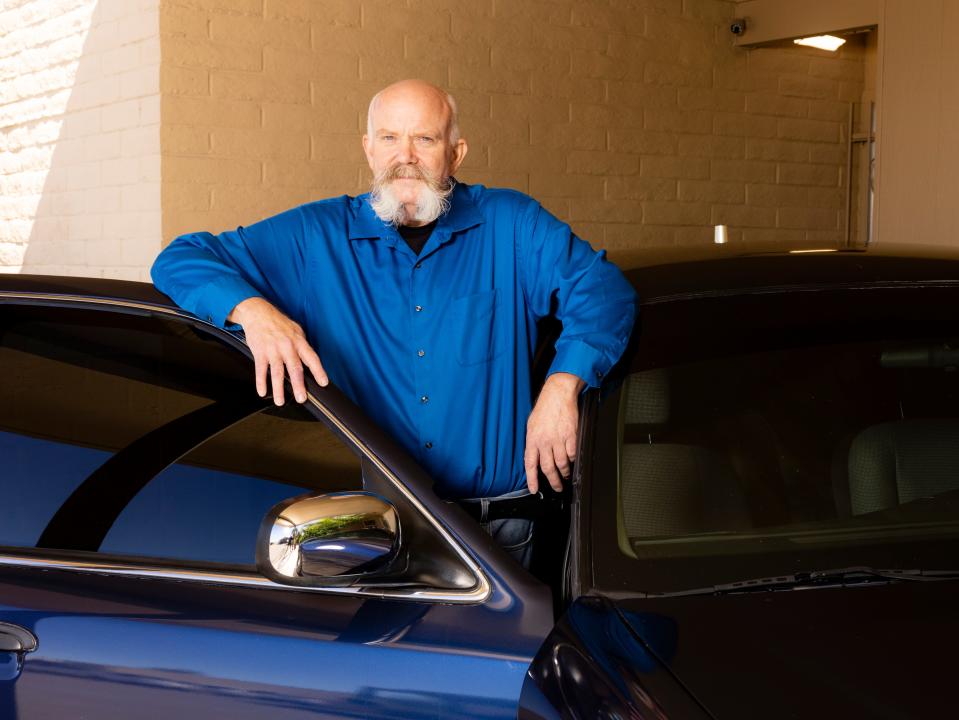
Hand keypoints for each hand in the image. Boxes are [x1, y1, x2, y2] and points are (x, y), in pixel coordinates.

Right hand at [228, 297, 327, 404]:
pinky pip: (261, 370)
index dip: (318, 371)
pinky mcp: (259, 352)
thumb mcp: (296, 330)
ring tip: (280, 401)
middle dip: (299, 386)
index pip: (312, 358)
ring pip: (277, 373)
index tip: (323, 383)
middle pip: (295, 369)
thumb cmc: (279, 323)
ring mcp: (273, 350)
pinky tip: (262, 392)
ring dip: (279, 389)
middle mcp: (287, 346)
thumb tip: (310, 360)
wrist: (258, 313)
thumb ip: (303, 345)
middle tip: (301, 398)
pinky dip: (261, 382)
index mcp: (298, 342)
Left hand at [524, 372, 584, 492]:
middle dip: (553, 481)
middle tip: (557, 487)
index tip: (533, 489)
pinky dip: (573, 459)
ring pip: (562, 464)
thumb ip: (533, 442)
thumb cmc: (544, 408)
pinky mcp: (571, 435)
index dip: (532, 479)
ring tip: (565, 475)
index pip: (530, 464)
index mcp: (532, 439)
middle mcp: (545, 441)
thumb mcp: (531, 426)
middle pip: (548, 468)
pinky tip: (572, 460)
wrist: (557, 394)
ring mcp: (558, 439)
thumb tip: (535, 457)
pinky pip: (572, 454)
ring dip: (564, 472)